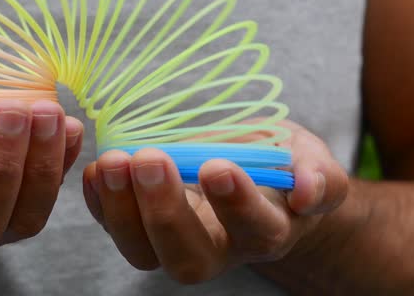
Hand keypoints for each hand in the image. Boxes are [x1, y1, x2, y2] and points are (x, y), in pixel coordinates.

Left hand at [82, 120, 347, 283]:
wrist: (248, 171)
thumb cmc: (279, 164)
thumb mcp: (309, 157)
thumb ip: (318, 175)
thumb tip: (307, 192)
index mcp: (266, 230)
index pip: (255, 228)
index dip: (236, 203)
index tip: (216, 166)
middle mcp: (219, 248)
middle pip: (189, 257)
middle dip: (165, 212)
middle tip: (150, 159)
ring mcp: (173, 242)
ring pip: (143, 252)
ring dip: (121, 209)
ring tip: (113, 161)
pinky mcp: (139, 226)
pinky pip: (112, 227)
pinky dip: (97, 202)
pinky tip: (94, 170)